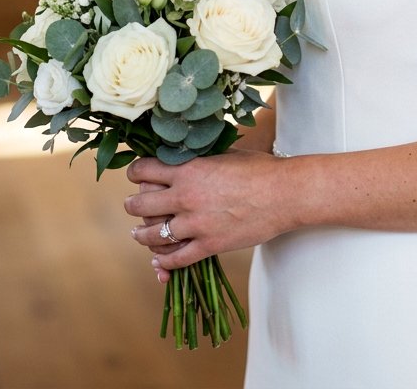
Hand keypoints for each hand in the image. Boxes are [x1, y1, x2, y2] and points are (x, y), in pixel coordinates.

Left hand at [125, 150, 289, 277]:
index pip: (145, 170)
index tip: (135, 174)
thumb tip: (183, 156)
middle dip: (133, 205)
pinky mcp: (209, 245)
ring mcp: (196, 224)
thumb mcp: (224, 154)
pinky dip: (164, 261)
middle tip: (131, 206)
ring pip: (153, 235)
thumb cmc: (259, 168)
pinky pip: (176, 258)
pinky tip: (159, 260)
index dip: (136, 171)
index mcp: (189, 169)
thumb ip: (199, 159)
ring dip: (141, 235)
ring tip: (138, 233)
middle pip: (141, 204)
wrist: (284, 193)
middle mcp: (186, 196)